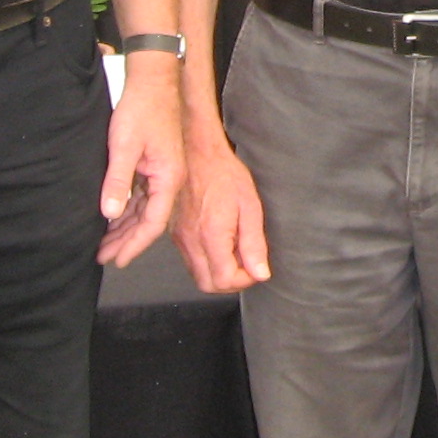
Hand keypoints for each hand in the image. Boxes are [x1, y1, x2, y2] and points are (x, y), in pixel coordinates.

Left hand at [97, 64, 184, 266]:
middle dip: (126, 241)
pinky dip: (127, 210)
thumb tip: (110, 214)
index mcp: (168, 178)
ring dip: (125, 227)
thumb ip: (117, 182)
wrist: (153, 80)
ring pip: (143, 209)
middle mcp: (169, 179)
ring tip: (104, 244)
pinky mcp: (153, 164)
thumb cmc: (142, 109)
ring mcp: (162, 172)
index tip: (117, 260)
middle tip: (103, 257)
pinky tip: (113, 218)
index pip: (152, 223)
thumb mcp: (124, 147)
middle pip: (149, 220)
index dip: (134, 244)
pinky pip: (141, 196)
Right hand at [172, 142, 270, 292]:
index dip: (245, 280)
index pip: (225, 280)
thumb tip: (260, 273)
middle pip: (208, 285)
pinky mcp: (176, 234)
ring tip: (236, 251)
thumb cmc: (224, 173)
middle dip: (232, 282)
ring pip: (198, 276)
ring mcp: (180, 239)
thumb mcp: (250, 205)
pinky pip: (192, 262)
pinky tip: (222, 244)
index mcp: (211, 234)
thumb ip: (254, 243)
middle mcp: (191, 241)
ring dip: (219, 273)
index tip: (257, 268)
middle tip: (248, 264)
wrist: (196, 153)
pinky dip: (208, 263)